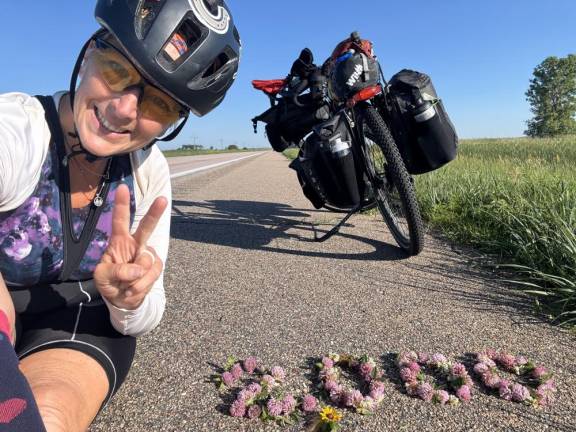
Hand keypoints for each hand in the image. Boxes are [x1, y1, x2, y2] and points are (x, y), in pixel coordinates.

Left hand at [94, 184, 167, 309]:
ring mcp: (147, 254)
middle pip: (146, 226)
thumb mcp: (102, 277)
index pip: (120, 220)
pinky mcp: (155, 266)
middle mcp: (135, 244)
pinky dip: (142, 284)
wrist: (123, 300)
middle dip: (155, 213)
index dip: (121, 204)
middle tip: (163, 199)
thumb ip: (115, 271)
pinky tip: (135, 287)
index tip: (122, 187)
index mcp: (119, 241)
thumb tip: (136, 269)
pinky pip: (153, 272)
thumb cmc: (109, 283)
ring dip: (137, 277)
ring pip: (147, 259)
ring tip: (127, 284)